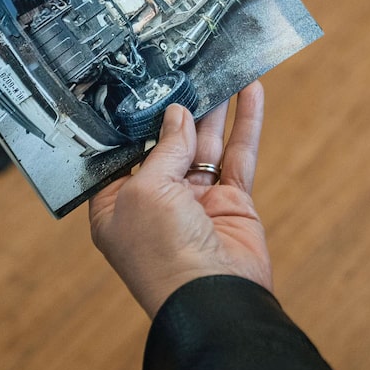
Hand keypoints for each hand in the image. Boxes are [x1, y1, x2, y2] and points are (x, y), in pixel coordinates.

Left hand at [89, 82, 271, 318]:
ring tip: (221, 71)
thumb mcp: (146, 192)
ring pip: (207, 143)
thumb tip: (178, 115)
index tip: (146, 84)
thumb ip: (165, 148)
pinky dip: (246, 124)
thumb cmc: (164, 256)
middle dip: (180, 108)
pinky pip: (240, 155)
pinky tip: (251, 94)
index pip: (126, 152)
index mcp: (119, 205)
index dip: (137, 119)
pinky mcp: (233, 201)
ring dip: (216, 109)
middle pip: (170, 142)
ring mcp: (197, 200)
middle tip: (190, 71)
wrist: (215, 298)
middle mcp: (157, 201)